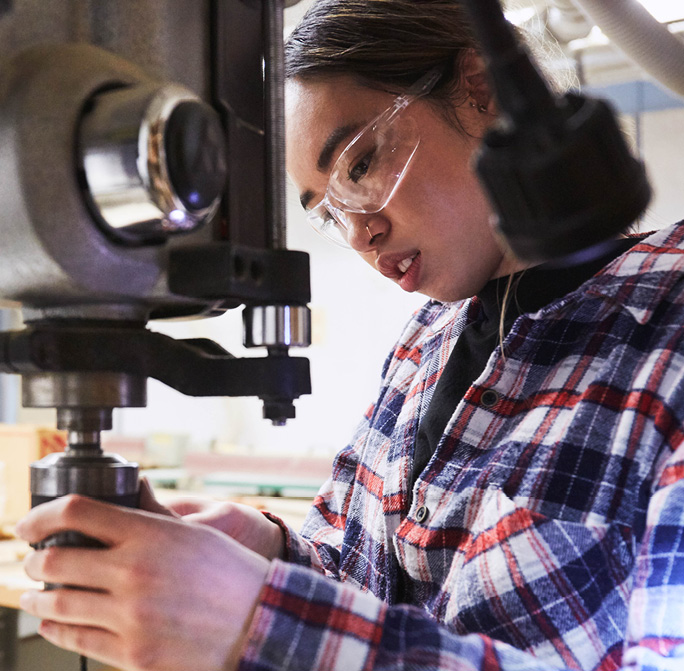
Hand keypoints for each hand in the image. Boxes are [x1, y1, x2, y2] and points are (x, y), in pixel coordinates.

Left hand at [16, 495, 269, 670]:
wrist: (259, 623)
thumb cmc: (230, 573)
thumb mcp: (194, 532)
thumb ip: (152, 516)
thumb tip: (129, 494)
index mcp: (150, 534)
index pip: (76, 512)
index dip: (41, 515)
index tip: (31, 523)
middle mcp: (134, 572)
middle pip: (56, 560)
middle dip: (35, 560)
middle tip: (33, 560)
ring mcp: (130, 616)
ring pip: (58, 604)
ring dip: (38, 598)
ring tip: (36, 595)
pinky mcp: (132, 654)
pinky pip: (77, 640)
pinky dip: (56, 630)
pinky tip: (54, 623)